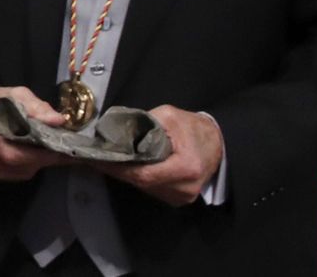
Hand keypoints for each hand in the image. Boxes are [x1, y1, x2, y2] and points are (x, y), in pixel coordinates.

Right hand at [0, 86, 67, 180]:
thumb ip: (38, 108)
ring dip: (35, 164)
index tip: (60, 150)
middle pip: (16, 162)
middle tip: (60, 152)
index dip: (39, 154)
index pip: (14, 150)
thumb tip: (58, 121)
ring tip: (46, 151)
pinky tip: (29, 156)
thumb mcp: (18, 95)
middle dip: (41, 158)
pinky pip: (12, 175)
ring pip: (17, 171)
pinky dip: (25, 168)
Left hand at [92, 105, 222, 205]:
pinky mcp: (180, 199)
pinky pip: (153, 189)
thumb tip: (116, 131)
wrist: (219, 144)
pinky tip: (132, 165)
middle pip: (141, 183)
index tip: (97, 159)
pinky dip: (140, 177)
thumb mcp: (170, 116)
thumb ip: (144, 123)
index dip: (118, 168)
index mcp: (186, 167)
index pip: (143, 174)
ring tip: (112, 159)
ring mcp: (183, 197)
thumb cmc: (194, 128)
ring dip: (128, 174)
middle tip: (98, 156)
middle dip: (118, 169)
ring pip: (145, 188)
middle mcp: (185, 188)